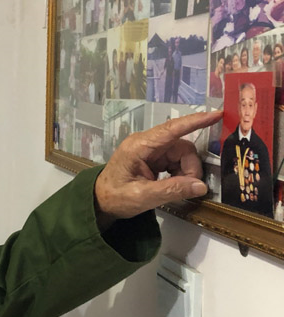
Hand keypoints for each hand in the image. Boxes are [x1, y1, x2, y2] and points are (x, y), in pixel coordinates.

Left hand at [94, 110, 222, 227]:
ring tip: (176, 189)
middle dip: (190, 167)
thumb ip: (171, 190)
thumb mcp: (142, 197)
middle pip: (182, 147)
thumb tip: (200, 186)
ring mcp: (150, 150)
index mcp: (139, 146)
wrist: (100, 201)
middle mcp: (146, 143)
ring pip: (182, 155)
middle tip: (187, 188)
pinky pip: (177, 161)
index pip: (171, 129)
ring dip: (186, 172)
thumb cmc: (115, 197)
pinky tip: (172, 185)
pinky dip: (180, 174)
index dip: (195, 122)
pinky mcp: (154, 158)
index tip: (216, 114)